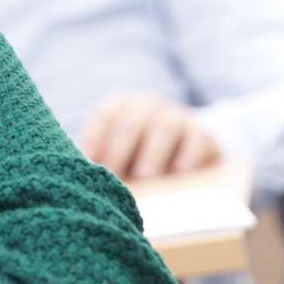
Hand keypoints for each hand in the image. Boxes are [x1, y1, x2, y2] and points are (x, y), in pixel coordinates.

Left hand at [78, 93, 221, 181]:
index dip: (96, 139)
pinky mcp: (202, 133)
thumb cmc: (135, 157)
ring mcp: (176, 116)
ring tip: (145, 176)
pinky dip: (188, 153)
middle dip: (120, 150)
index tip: (90, 163)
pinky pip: (197, 137)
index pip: (104, 116)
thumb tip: (81, 178)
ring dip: (153, 152)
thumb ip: (100, 161)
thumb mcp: (115, 155)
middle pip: (131, 122)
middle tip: (115, 176)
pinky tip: (180, 171)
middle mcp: (147, 105)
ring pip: (165, 126)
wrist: (182, 154)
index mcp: (121, 106)